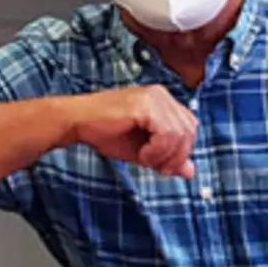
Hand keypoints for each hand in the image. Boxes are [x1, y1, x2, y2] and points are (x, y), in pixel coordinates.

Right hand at [68, 85, 196, 177]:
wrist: (77, 122)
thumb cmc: (105, 133)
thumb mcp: (143, 150)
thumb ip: (167, 157)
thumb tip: (191, 172)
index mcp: (163, 101)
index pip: (190, 127)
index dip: (182, 151)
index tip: (162, 166)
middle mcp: (162, 95)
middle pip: (190, 130)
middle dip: (176, 156)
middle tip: (156, 167)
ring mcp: (154, 97)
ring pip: (180, 133)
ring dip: (164, 155)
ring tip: (145, 160)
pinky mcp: (144, 104)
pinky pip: (166, 133)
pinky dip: (157, 150)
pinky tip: (141, 154)